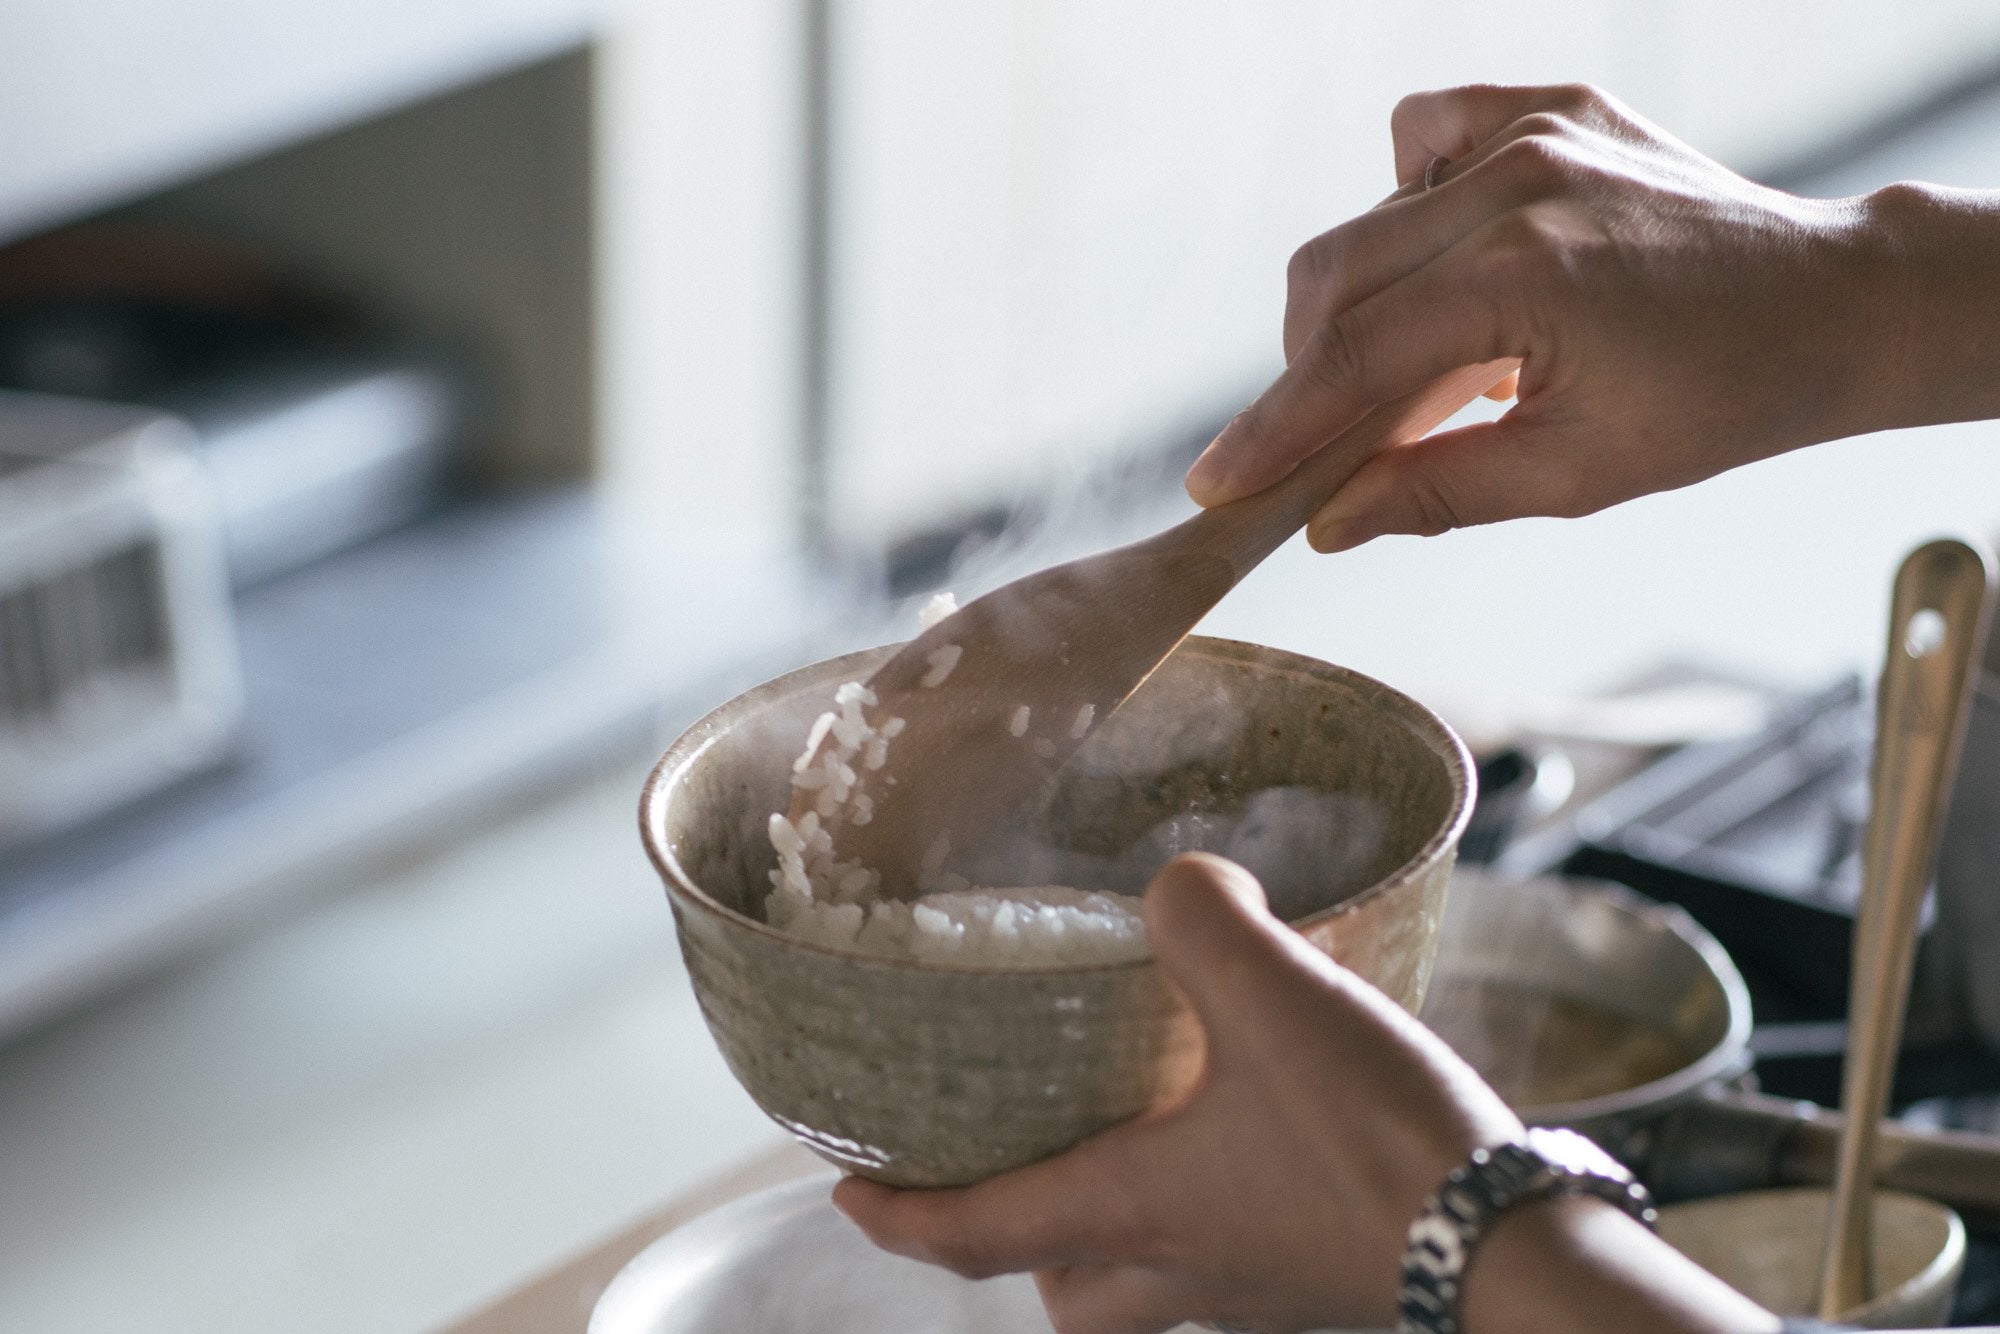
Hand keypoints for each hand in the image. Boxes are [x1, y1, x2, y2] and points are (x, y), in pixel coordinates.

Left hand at [833, 853, 1522, 1332]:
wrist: (1518, 1255)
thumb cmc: (1384, 1152)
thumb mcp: (1278, 1001)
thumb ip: (1205, 922)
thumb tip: (1179, 880)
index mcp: (1132, 1213)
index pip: (971, 1233)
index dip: (891, 1211)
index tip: (843, 1186)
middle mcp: (1182, 1270)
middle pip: (1060, 1291)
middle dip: (1015, 1241)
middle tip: (1003, 1169)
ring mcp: (1252, 1287)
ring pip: (1144, 1284)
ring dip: (1110, 1229)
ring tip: (1124, 1140)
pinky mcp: (1318, 1278)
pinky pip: (1229, 1257)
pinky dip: (1210, 1205)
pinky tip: (1251, 1129)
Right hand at [1182, 83, 1921, 550]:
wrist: (1828, 306)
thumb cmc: (1720, 399)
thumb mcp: (1575, 472)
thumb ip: (1434, 492)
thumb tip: (1326, 521)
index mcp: (1527, 277)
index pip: (1354, 360)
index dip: (1273, 429)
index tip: (1214, 482)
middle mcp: (1519, 182)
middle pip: (1334, 278)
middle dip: (1307, 371)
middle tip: (1331, 437)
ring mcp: (1535, 130)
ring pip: (1369, 218)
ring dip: (1365, 302)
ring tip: (1433, 363)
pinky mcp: (1549, 106)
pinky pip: (1422, 137)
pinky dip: (1408, 202)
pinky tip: (1451, 258)